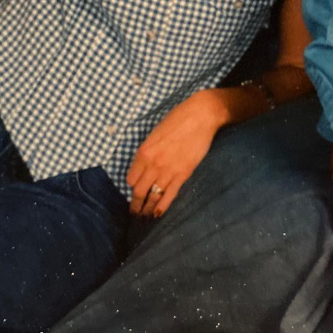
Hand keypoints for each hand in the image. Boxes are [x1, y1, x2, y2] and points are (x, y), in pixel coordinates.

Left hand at [127, 89, 224, 217]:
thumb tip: (145, 163)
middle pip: (139, 191)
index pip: (131, 178)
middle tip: (134, 212)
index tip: (135, 189)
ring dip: (147, 209)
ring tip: (143, 217)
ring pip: (152, 196)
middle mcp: (153, 163)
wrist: (201, 116)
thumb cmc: (178, 118)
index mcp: (144, 151)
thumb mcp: (156, 132)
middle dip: (135, 204)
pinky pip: (169, 195)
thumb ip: (149, 150)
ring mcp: (168, 170)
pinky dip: (162, 206)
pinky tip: (157, 214)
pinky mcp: (183, 174)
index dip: (132, 185)